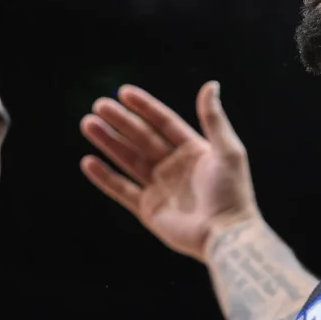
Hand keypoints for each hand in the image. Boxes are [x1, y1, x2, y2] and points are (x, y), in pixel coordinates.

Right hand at [80, 82, 259, 261]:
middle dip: (121, 122)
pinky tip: (89, 162)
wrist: (226, 235)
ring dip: (109, 142)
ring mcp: (160, 187)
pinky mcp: (149, 209)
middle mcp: (175, 166)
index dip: (145, 107)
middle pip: (142, 138)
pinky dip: (105, 177)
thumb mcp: (228, 150)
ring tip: (88, 124)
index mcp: (194, 150)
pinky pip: (122, 190)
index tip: (124, 92)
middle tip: (98, 106)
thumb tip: (211, 84)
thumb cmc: (231, 192)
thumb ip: (214, 119)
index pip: (164, 123)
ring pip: (129, 159)